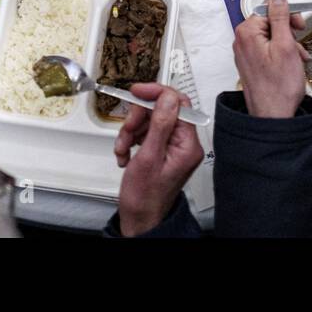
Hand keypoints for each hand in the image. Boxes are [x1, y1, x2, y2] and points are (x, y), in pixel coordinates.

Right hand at [114, 84, 203, 236]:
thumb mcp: (149, 157)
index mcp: (188, 144)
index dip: (156, 94)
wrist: (139, 219)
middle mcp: (183, 144)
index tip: (138, 91)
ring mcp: (172, 147)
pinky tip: (126, 155)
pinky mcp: (161, 151)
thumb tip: (167, 97)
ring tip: (124, 149)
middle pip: (160, 111)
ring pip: (149, 122)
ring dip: (130, 132)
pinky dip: (130, 141)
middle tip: (127, 130)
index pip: (178, 103)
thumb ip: (160, 124)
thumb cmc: (145, 197)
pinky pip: (144, 134)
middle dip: (138, 119)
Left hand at [232, 0, 308, 118]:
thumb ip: (281, 17)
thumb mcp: (286, 45)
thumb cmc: (278, 88)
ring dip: (288, 44)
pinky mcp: (251, 63)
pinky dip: (282, 53)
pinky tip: (291, 64)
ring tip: (297, 59)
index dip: (288, 16)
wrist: (273, 116)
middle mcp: (242, 40)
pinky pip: (268, 49)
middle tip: (299, 43)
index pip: (269, 8)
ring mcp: (246, 53)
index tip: (298, 26)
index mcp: (247, 32)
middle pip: (270, 21)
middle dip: (289, 32)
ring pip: (271, 36)